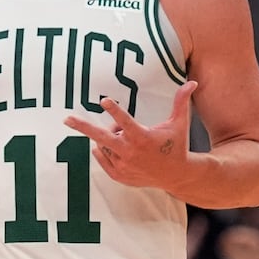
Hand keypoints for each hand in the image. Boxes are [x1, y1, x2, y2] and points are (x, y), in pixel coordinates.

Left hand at [64, 81, 197, 189]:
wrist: (176, 176)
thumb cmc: (176, 145)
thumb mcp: (180, 123)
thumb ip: (181, 102)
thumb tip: (192, 82)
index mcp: (143, 138)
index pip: (126, 122)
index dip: (115, 110)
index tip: (104, 101)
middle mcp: (130, 153)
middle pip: (101, 137)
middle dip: (83, 127)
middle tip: (67, 119)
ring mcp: (122, 166)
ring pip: (103, 144)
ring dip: (109, 137)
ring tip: (126, 138)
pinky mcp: (118, 175)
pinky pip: (101, 157)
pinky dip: (104, 150)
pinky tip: (115, 147)